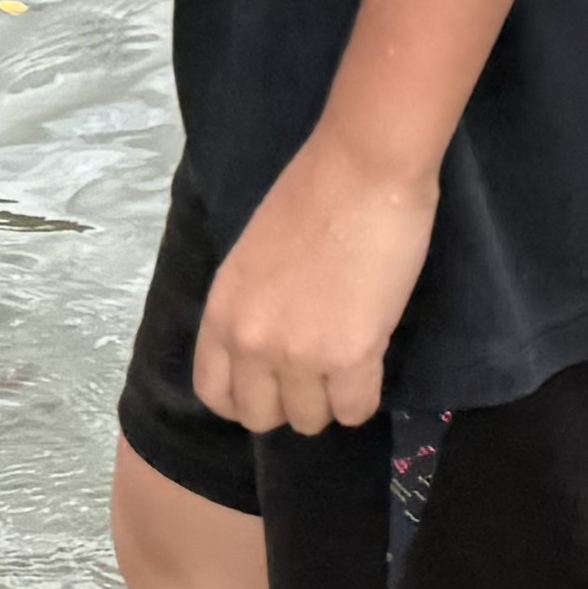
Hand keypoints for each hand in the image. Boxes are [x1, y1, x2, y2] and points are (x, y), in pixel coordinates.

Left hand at [191, 136, 436, 440]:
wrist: (362, 169)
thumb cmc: (311, 194)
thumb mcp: (252, 258)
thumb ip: (250, 308)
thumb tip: (267, 346)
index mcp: (220, 313)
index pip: (215, 394)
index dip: (247, 397)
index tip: (273, 384)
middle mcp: (251, 342)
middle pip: (262, 417)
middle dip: (291, 401)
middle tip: (317, 371)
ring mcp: (299, 354)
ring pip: (310, 420)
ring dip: (330, 398)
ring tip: (348, 362)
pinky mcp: (350, 356)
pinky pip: (355, 410)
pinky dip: (364, 396)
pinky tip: (371, 362)